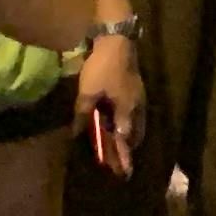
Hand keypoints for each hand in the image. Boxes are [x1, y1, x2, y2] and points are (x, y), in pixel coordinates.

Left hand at [78, 32, 142, 172]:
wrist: (118, 43)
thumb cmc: (102, 68)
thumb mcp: (87, 92)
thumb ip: (83, 114)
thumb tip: (76, 134)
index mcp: (126, 112)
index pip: (124, 140)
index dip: (122, 156)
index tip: (123, 172)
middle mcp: (136, 109)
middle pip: (135, 135)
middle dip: (129, 149)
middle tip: (123, 163)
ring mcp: (139, 99)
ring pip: (137, 124)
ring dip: (130, 137)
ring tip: (124, 146)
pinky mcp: (136, 91)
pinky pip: (136, 114)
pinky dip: (130, 124)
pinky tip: (123, 122)